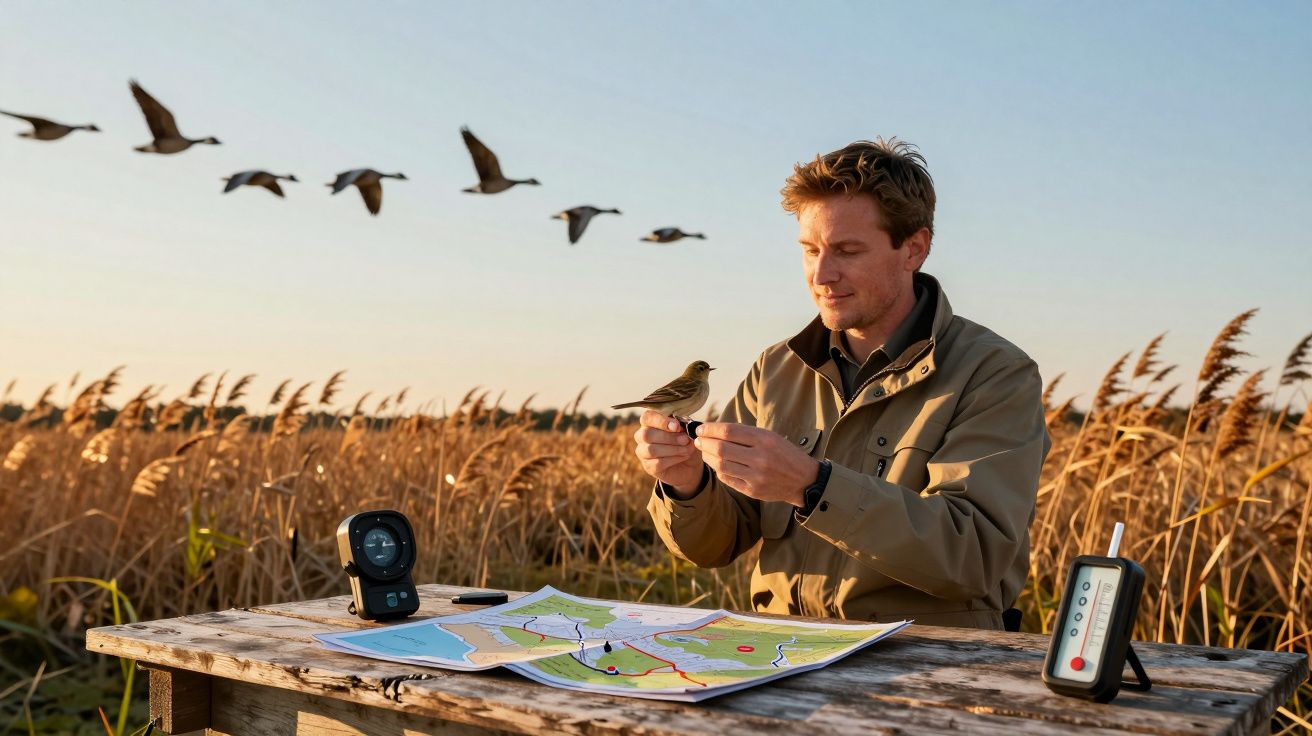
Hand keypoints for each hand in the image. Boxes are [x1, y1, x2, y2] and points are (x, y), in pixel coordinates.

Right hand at [633, 410, 704, 495]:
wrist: (690, 464)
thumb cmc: (685, 442)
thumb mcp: (686, 431)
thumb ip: (681, 426)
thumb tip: (679, 427)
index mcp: (650, 422)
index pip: (647, 418)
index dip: (660, 421)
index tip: (677, 426)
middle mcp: (642, 436)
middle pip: (647, 434)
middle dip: (669, 437)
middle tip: (685, 439)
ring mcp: (643, 453)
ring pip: (652, 450)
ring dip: (674, 449)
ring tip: (687, 448)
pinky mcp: (649, 467)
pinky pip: (658, 463)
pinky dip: (674, 459)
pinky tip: (684, 456)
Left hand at [692, 422, 819, 506]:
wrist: (803, 479)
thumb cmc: (783, 453)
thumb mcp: (769, 436)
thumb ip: (744, 433)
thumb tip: (714, 429)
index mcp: (764, 439)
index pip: (728, 431)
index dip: (710, 429)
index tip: (700, 429)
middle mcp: (760, 457)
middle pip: (721, 449)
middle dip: (704, 443)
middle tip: (698, 440)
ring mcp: (756, 476)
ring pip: (721, 465)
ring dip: (708, 457)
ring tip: (705, 452)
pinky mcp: (753, 490)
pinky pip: (728, 479)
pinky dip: (719, 470)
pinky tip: (717, 465)